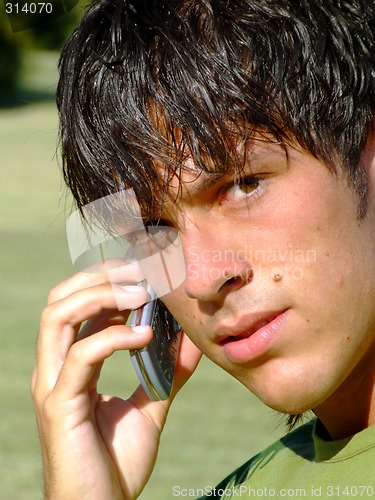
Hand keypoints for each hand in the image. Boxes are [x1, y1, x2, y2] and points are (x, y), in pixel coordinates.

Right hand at [31, 261, 201, 498]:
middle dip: (98, 276)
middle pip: (59, 299)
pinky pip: (81, 356)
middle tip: (140, 270)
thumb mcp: (150, 407)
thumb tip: (190, 338)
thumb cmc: (117, 462)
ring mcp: (52, 384)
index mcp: (70, 365)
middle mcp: (54, 367)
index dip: (106, 280)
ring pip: (58, 316)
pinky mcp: (59, 404)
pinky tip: (145, 335)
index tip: (143, 270)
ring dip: (100, 295)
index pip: (76, 305)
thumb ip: (166, 372)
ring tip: (140, 292)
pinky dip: (113, 337)